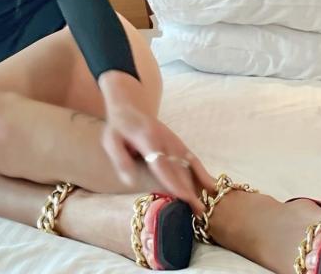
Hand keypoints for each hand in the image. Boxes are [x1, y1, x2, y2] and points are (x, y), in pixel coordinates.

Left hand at [99, 79, 215, 216]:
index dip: (173, 181)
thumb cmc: (118, 128)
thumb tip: (130, 182)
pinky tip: (209, 184)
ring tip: (205, 203)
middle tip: (198, 212)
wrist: (128, 107)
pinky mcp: (176, 141)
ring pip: (188, 163)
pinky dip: (201, 170)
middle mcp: (164, 139)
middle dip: (189, 190)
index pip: (162, 164)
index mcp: (147, 139)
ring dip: (198, 183)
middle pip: (178, 167)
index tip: (185, 197)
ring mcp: (173, 140)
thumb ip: (121, 160)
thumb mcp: (110, 142)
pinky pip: (191, 157)